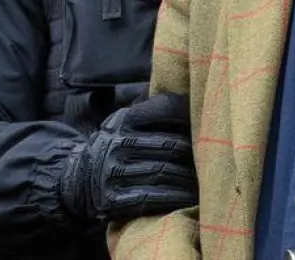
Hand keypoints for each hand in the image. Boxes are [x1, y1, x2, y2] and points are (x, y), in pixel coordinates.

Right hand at [58, 91, 197, 222]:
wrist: (79, 180)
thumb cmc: (117, 146)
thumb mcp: (124, 121)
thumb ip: (151, 109)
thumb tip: (191, 96)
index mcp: (123, 120)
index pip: (164, 111)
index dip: (188, 118)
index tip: (210, 125)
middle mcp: (115, 144)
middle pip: (168, 146)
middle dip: (194, 154)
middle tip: (215, 159)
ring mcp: (112, 172)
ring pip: (162, 173)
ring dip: (188, 179)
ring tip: (207, 181)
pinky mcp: (112, 199)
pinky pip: (150, 197)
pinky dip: (173, 198)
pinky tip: (189, 199)